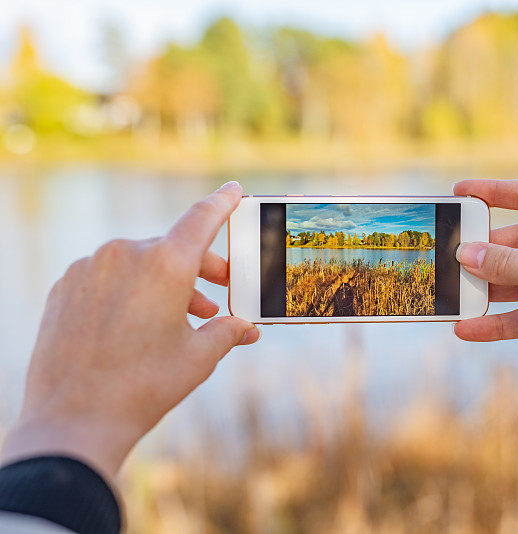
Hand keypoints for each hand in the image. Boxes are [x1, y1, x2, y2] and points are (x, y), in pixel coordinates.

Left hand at [0, 181, 259, 478]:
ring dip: (166, 283)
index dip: (223, 202)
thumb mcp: (199, 358)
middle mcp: (126, 254)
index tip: (235, 190)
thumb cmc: (144, 387)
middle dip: (201, 268)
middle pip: (174, 247)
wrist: (75, 420)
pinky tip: (137, 323)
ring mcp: (90, 268)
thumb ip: (228, 332)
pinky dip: (131, 290)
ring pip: (141, 263)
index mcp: (165, 264)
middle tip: (219, 291)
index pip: (202, 218)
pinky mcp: (67, 286)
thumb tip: (247, 328)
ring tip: (182, 317)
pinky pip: (109, 276)